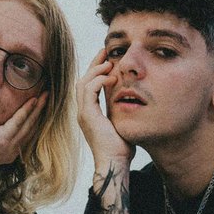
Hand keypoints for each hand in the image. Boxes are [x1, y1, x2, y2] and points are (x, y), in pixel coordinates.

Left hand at [0, 92, 47, 176]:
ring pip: (28, 123)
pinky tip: (34, 99)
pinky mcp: (3, 138)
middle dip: (39, 113)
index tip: (38, 107)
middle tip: (47, 98)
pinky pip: (19, 121)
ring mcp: (8, 145)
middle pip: (30, 128)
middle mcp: (11, 151)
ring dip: (38, 108)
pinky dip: (28, 109)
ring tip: (45, 95)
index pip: (24, 134)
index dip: (33, 120)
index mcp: (7, 153)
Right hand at [77, 48, 133, 167]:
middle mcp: (83, 111)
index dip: (96, 70)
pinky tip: (112, 77)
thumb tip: (130, 97)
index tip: (108, 58)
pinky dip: (99, 81)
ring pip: (83, 82)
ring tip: (109, 62)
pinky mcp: (87, 115)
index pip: (89, 85)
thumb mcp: (121, 122)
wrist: (115, 163)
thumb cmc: (122, 148)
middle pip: (83, 80)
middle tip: (106, 51)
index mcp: (90, 113)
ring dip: (96, 70)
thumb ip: (121, 108)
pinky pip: (89, 90)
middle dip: (94, 64)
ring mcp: (83, 113)